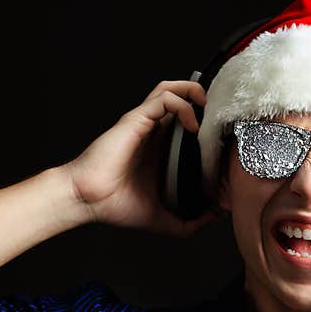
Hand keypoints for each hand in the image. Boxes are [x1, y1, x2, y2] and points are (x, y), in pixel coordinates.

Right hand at [61, 80, 217, 237]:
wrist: (88, 200)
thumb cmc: (117, 205)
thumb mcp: (164, 218)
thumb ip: (190, 222)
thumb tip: (215, 217)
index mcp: (160, 149)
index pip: (185, 122)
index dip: (206, 123)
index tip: (222, 138)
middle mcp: (153, 132)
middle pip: (180, 98)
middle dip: (204, 101)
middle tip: (219, 118)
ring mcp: (144, 123)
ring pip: (171, 89)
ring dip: (194, 93)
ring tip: (208, 110)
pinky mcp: (136, 119)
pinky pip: (163, 98)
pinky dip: (183, 104)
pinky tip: (192, 126)